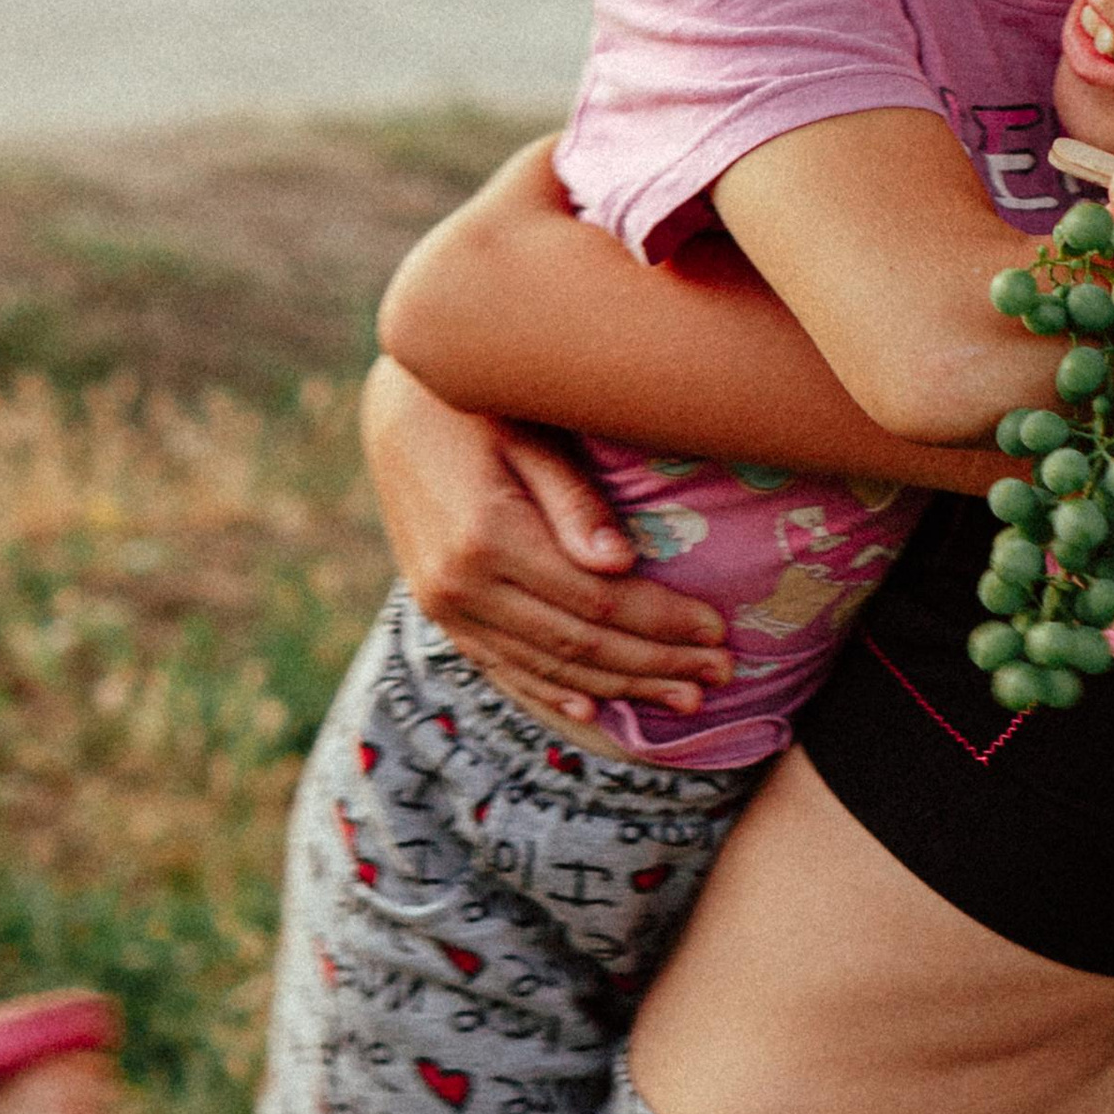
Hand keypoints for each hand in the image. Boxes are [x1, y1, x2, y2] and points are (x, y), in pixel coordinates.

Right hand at [359, 358, 731, 723]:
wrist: (393, 408)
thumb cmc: (479, 405)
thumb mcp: (530, 433)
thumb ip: (574, 501)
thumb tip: (622, 563)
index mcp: (488, 536)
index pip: (596, 600)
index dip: (662, 621)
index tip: (719, 629)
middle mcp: (460, 584)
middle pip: (577, 643)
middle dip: (655, 663)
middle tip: (720, 673)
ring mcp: (443, 606)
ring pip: (545, 666)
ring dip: (619, 687)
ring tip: (682, 695)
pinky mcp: (438, 613)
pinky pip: (502, 667)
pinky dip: (551, 692)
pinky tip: (593, 708)